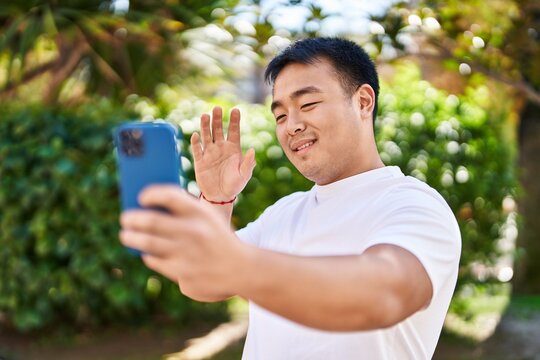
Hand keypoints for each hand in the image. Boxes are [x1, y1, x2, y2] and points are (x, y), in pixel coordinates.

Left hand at [119, 185, 250, 301]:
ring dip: (131, 237)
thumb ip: (183, 210)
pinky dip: (148, 255)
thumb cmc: (217, 238)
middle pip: (150, 220)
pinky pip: (154, 260)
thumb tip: (146, 207)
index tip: (141, 197)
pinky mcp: (183, 273)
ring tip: (126, 235)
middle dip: (132, 218)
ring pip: (147, 243)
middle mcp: (193, 231)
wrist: (241, 269)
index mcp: (201, 212)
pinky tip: (146, 252)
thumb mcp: (208, 218)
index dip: (151, 193)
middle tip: (125, 218)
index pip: (168, 195)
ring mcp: (187, 254)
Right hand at [191, 107, 255, 201]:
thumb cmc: (234, 186)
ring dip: (205, 126)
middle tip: (217, 108)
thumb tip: (253, 150)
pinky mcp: (200, 161)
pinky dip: (196, 142)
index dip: (234, 121)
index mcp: (233, 149)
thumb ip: (248, 163)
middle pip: (218, 130)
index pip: (234, 131)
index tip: (235, 110)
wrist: (220, 197)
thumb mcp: (244, 175)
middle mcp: (221, 148)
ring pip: (207, 136)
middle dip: (218, 119)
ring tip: (205, 115)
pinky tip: (196, 135)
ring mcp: (210, 153)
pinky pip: (197, 149)